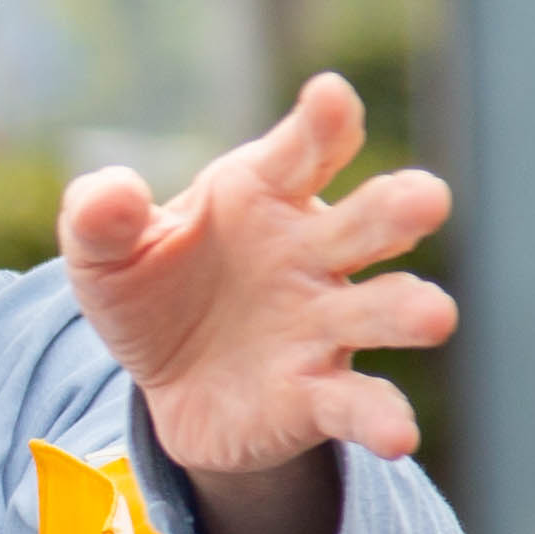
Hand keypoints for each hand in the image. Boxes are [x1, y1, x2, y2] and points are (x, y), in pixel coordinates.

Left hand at [58, 75, 456, 533]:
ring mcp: (324, 325)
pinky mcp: (318, 396)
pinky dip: (381, 417)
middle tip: (427, 199)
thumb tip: (111, 191)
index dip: (323, 123)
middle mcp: (313, 253)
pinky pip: (357, 404)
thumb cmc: (153, 291)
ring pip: (382, 308)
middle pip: (368, 221)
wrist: (167, 385)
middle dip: (400, 207)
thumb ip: (99, 217)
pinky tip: (400, 437)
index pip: (304, 150)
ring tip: (435, 315)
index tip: (331, 97)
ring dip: (408, 309)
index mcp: (265, 195)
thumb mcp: (105, 253)